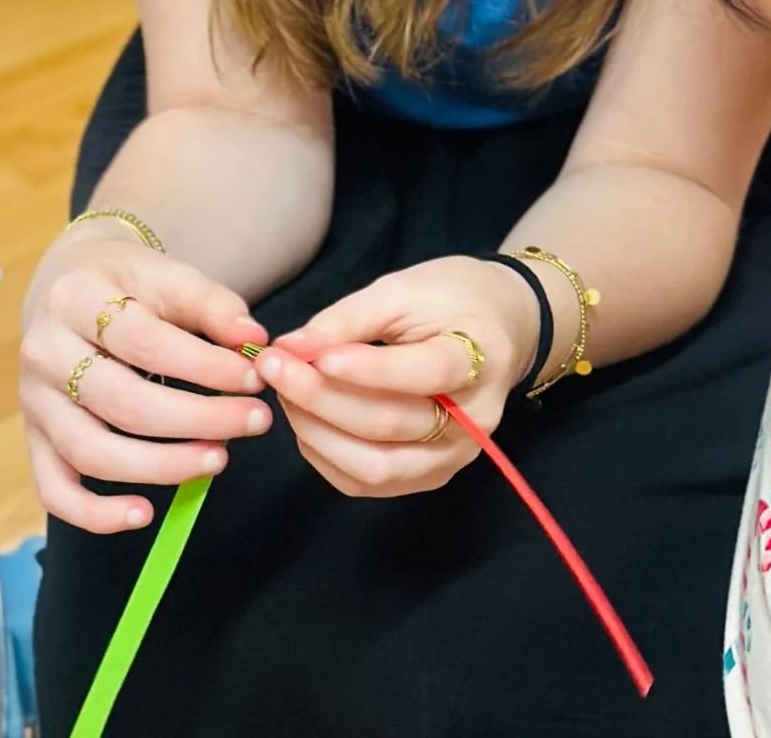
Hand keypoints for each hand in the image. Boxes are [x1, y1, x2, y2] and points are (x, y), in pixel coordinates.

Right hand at [20, 231, 272, 534]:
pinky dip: (96, 514)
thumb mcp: (167, 274)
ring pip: (92, 451)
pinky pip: (56, 491)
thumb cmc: (126, 283)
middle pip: (122, 401)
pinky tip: (144, 514)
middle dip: (198, 418)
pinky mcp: (34, 439)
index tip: (254, 378)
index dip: (204, 366)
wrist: (69, 284)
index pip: (144, 343)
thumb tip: (254, 338)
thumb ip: (212, 304)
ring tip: (219, 460)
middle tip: (255, 421)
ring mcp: (34, 401)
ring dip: (161, 466)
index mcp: (75, 298)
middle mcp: (44, 351)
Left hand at [260, 255, 539, 498]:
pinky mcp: (428, 476)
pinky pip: (367, 481)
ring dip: (317, 430)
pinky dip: (325, 453)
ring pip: (375, 467)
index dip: (366, 368)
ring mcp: (453, 457)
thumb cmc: (450, 300)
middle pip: (391, 424)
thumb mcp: (404, 289)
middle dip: (321, 397)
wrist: (497, 327)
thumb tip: (291, 347)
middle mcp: (474, 422)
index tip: (308, 350)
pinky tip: (305, 416)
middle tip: (273, 365)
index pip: (426, 373)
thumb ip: (348, 319)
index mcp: (482, 360)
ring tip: (284, 389)